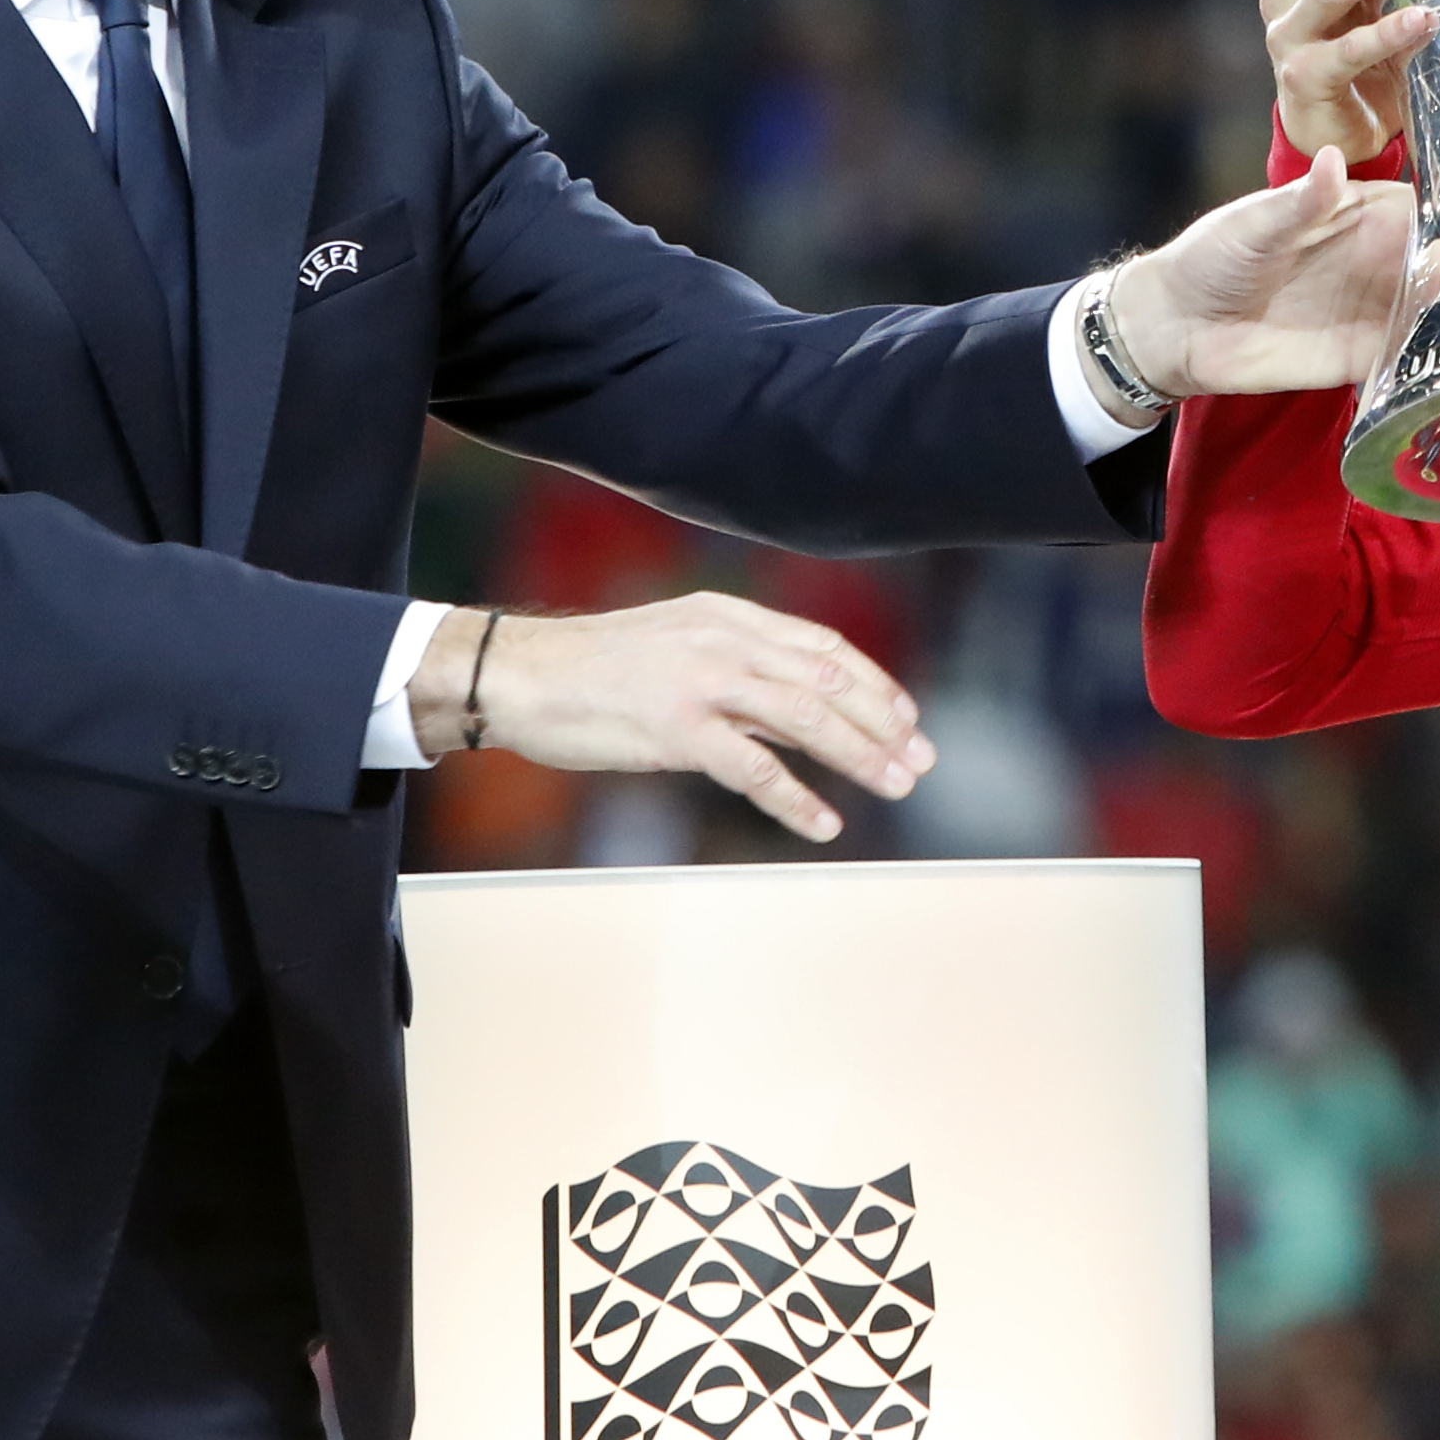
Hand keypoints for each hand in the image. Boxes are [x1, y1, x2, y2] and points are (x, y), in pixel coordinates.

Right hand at [409, 596, 929, 843]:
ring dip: (859, 755)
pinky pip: (753, 768)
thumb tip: (804, 714)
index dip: (871, 682)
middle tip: (921, 758)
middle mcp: (723, 639)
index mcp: (728, 615)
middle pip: (826, 679)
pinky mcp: (674, 728)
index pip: (823, 645)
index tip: (907, 717)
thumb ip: (741, 674)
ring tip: (895, 785)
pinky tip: (824, 823)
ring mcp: (700, 681)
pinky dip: (796, 799)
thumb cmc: (596, 670)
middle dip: (882, 722)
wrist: (519, 674)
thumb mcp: (679, 648)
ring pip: (804, 717)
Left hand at [1105, 149, 1438, 399]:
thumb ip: (1300, 202)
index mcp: (1354, 215)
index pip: (1417, 206)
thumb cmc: (1211, 258)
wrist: (1175, 328)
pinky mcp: (1359, 356)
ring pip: (1430, 308)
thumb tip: (1334, 158)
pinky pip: (1406, 354)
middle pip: (1435, 259)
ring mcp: (1369, 309)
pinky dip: (1431, 354)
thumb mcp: (1253, 223)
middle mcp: (1373, 260)